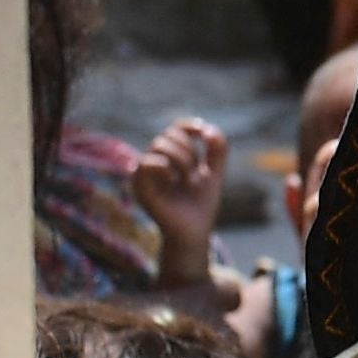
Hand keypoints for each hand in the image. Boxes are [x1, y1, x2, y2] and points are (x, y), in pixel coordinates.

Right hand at [129, 116, 228, 277]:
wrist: (195, 232)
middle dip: (189, 152)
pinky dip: (165, 167)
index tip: (204, 134)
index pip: (176, 128)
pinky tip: (174, 182)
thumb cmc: (201, 205)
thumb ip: (218, 151)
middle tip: (196, 177)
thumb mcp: (215, 174)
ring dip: (181, 160)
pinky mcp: (139, 186)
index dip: (189, 125)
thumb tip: (208, 128)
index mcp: (173, 157)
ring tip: (188, 181)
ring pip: (159, 144)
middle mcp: (157, 162)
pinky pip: (145, 162)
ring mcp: (146, 173)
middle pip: (169, 134)